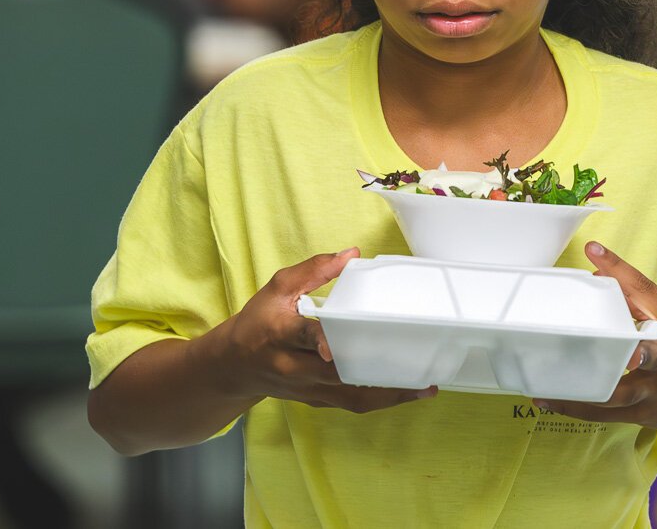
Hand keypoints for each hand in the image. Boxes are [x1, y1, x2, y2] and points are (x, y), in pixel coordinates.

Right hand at [214, 248, 435, 412]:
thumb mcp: (277, 288)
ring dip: (387, 395)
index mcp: (280, 333)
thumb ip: (313, 270)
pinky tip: (405, 392)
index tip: (331, 347)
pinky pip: (350, 404)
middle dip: (374, 371)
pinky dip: (379, 400)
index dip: (318, 341)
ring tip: (423, 387)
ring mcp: (305, 389)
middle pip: (336, 373)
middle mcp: (293, 366)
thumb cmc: (258, 321)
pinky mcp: (315, 400)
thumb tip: (351, 253)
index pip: (302, 336)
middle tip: (414, 365)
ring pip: (349, 397)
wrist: (233, 366)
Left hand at [534, 242, 656, 438]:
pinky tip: (547, 398)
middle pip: (653, 356)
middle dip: (640, 353)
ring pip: (621, 393)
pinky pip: (602, 413)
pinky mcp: (638, 414)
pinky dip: (574, 406)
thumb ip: (635, 297)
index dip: (621, 271)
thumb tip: (597, 271)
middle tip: (626, 351)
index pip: (649, 294)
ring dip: (588, 385)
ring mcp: (654, 391)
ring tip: (553, 377)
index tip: (593, 250)